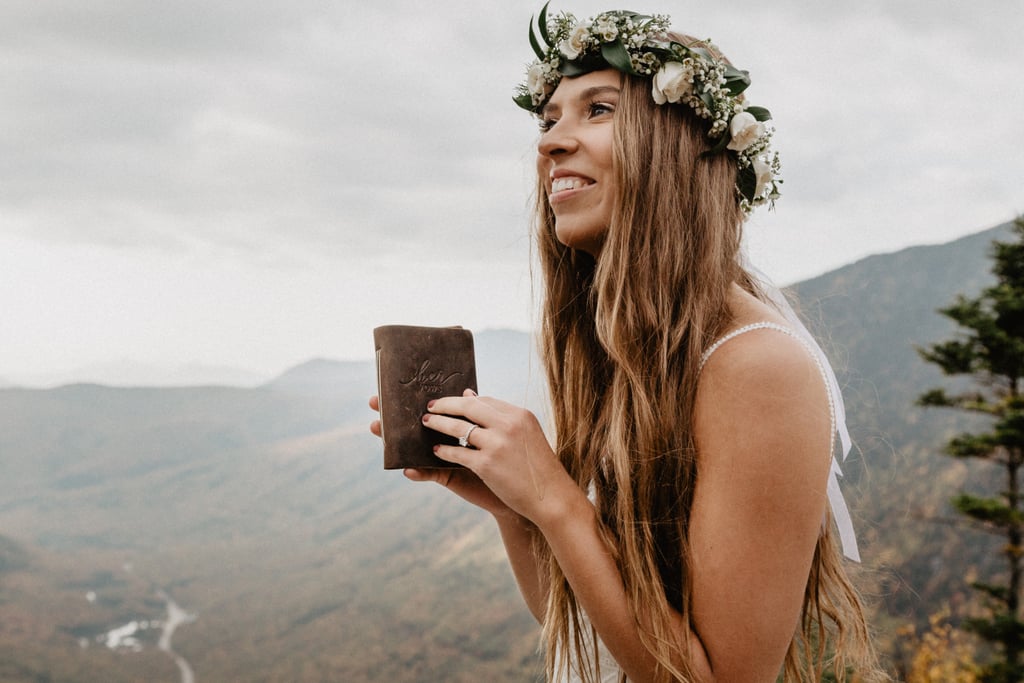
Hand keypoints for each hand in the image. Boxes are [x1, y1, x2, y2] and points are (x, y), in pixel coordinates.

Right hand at [368, 395, 510, 516]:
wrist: (521, 484)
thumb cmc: (507, 453)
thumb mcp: (492, 428)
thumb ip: (477, 413)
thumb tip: (466, 392)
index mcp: (453, 424)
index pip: (429, 407)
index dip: (410, 397)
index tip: (392, 385)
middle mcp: (444, 439)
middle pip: (414, 423)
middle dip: (393, 413)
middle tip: (374, 402)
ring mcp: (443, 457)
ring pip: (412, 446)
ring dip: (393, 439)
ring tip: (376, 429)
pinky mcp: (447, 476)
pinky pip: (428, 473)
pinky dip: (418, 472)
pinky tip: (407, 469)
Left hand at [421, 390, 581, 525]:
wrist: (552, 497)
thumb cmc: (538, 468)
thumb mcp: (527, 436)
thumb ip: (502, 420)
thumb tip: (470, 396)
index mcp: (520, 415)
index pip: (486, 401)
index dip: (465, 400)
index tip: (451, 401)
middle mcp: (508, 425)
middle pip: (469, 407)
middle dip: (446, 405)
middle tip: (430, 406)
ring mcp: (497, 444)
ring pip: (458, 427)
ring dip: (439, 423)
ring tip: (427, 423)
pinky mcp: (486, 465)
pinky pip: (457, 453)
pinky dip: (444, 450)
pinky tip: (437, 450)